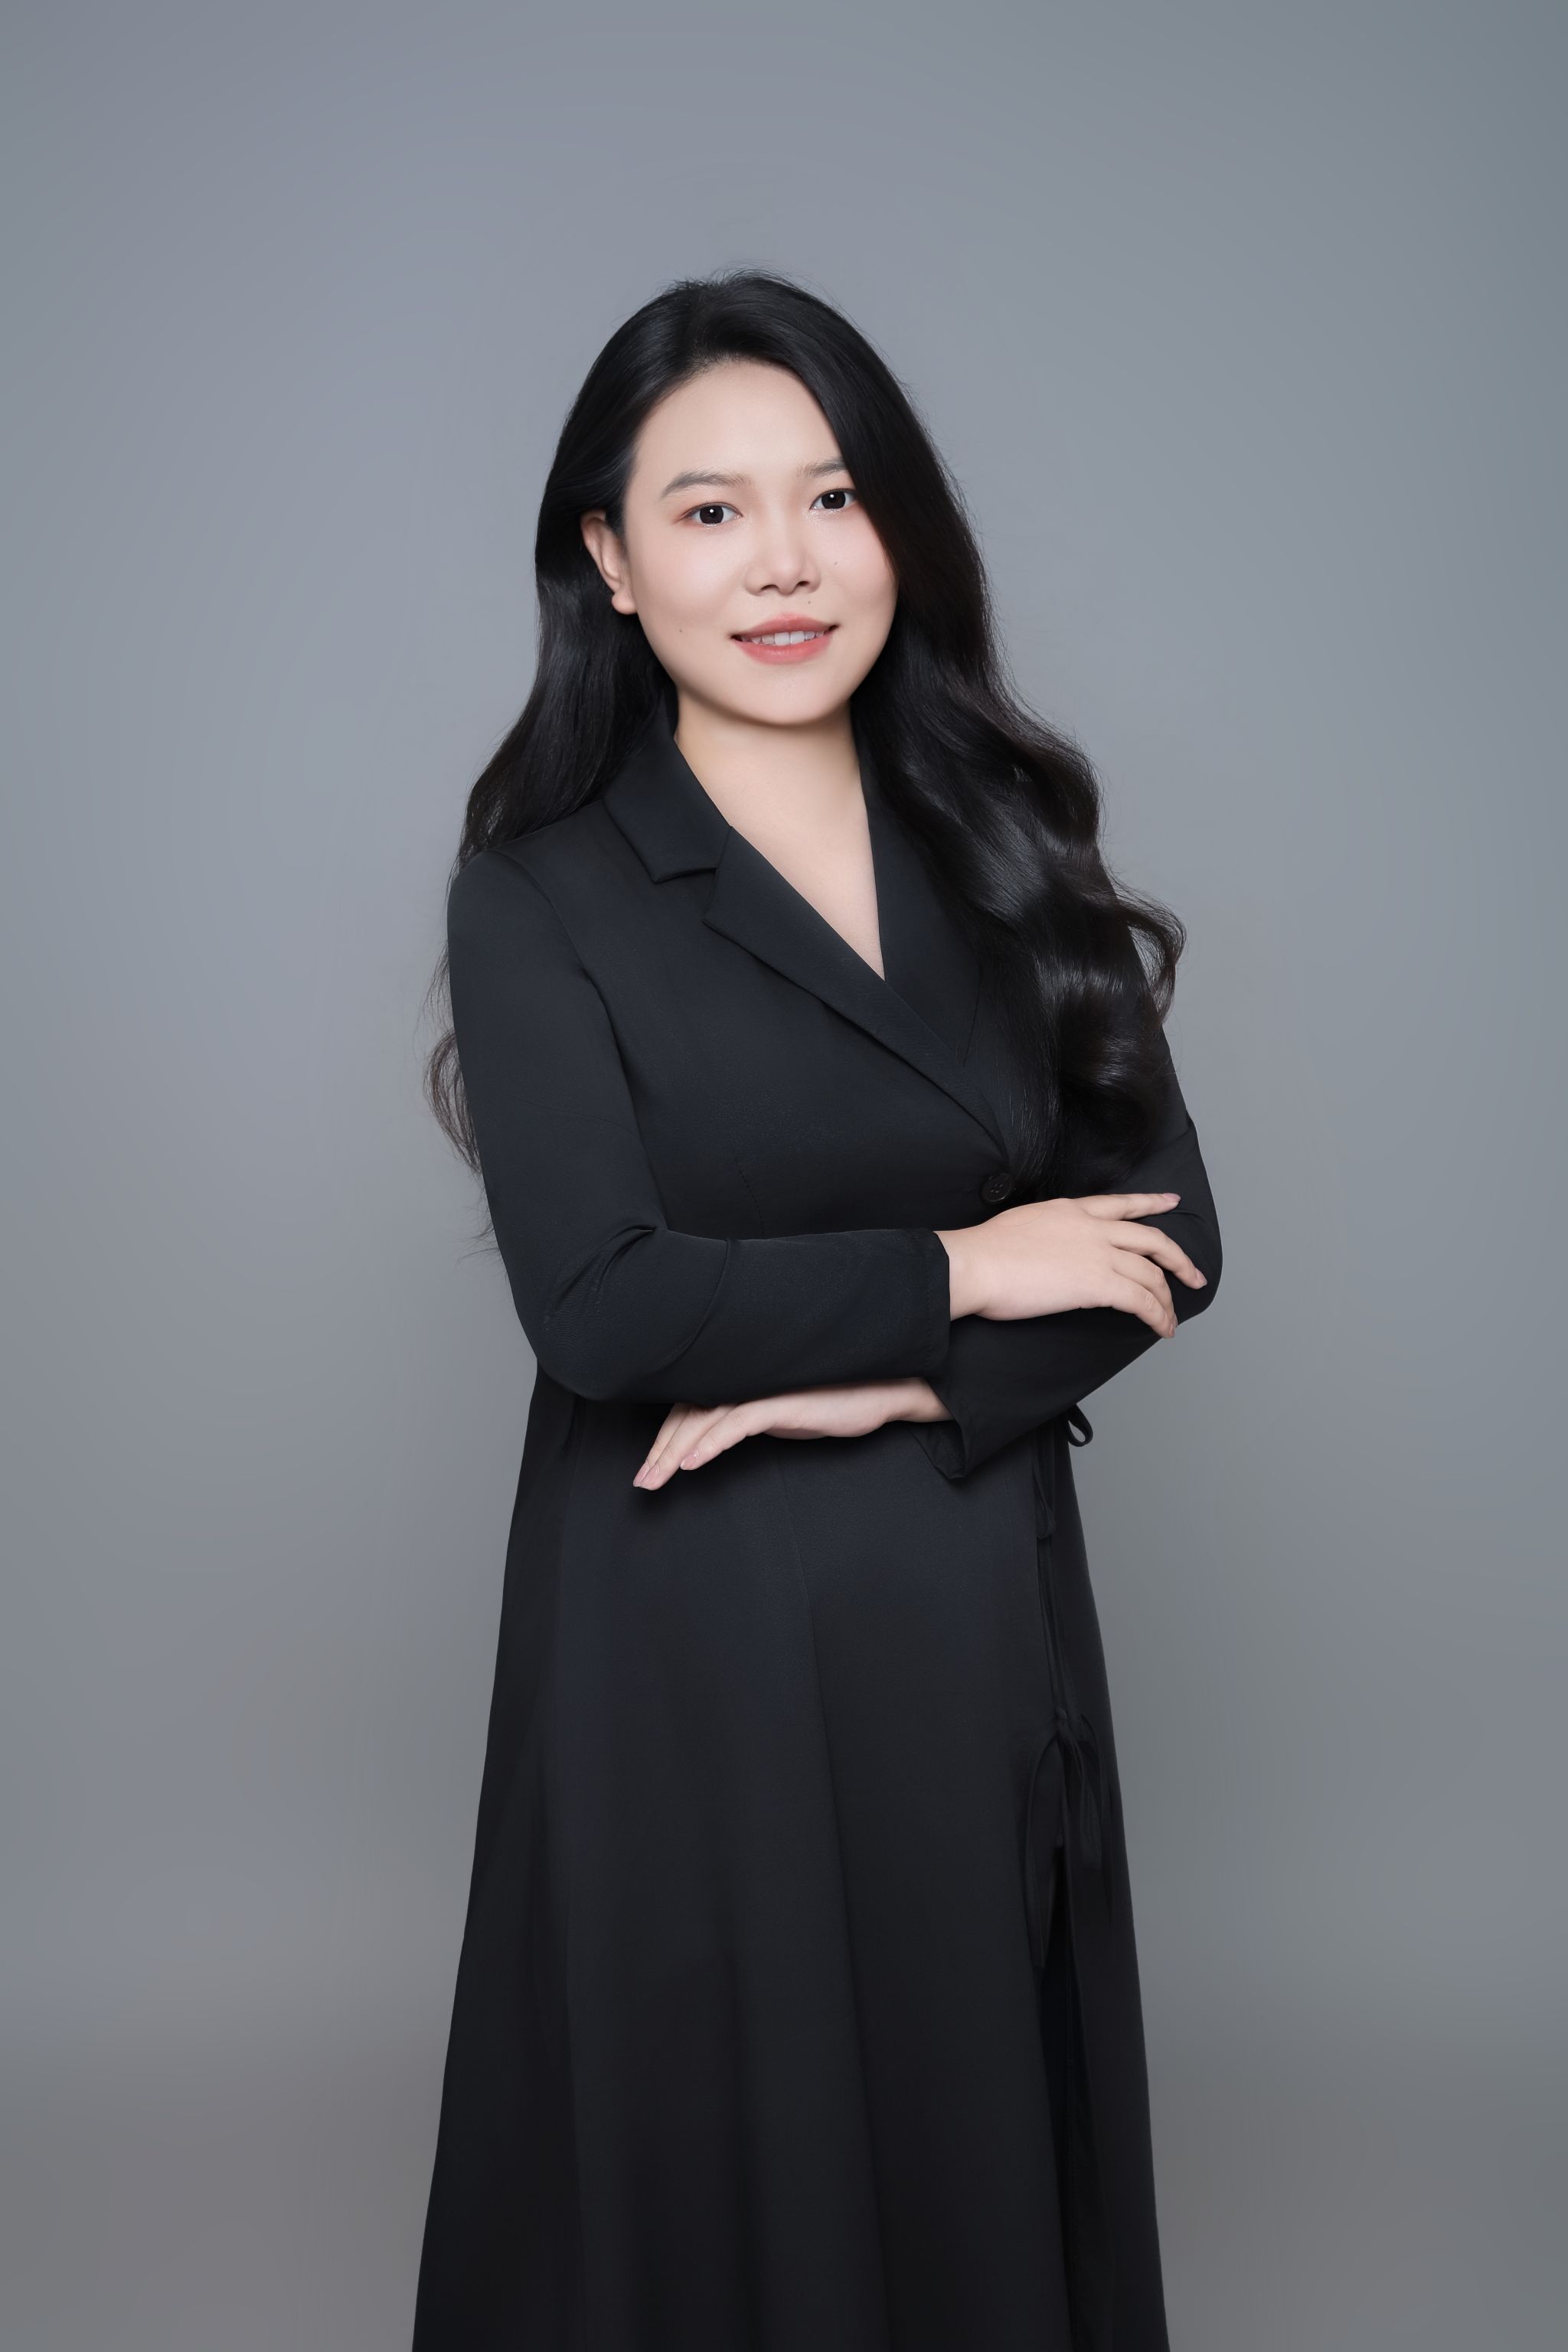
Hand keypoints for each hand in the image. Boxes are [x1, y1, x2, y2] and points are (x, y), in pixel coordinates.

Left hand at [632, 1377, 947, 1489]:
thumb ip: (749, 1419)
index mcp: (740, 1382)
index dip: (664, 1438)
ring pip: (703, 1419)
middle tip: (642, 1483)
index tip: (648, 1469)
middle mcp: (743, 1380)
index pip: (690, 1409)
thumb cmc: (833, 1402)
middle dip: (659, 1450)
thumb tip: (719, 1436)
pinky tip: (691, 1463)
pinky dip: (709, 1443)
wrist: (882, 1391)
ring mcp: (760, 1388)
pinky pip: (735, 1422)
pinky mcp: (779, 1401)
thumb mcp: (781, 1415)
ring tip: (655, 1479)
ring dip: (674, 1452)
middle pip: (688, 1414)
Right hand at [937, 1190, 1206, 1338]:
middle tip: (1193, 1275)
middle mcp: (1092, 1227)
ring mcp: (1098, 1254)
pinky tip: (1163, 1328)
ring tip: (1171, 1318)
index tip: (1171, 1202)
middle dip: (1178, 1259)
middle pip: (1151, 1239)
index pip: (1121, 1204)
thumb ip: (1047, 1232)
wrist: (975, 1264)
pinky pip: (1142, 1300)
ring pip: (1152, 1273)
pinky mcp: (1098, 1284)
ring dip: (1167, 1299)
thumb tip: (1049, 1249)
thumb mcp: (1023, 1225)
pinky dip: (1159, 1316)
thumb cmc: (984, 1253)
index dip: (1151, 1203)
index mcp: (1071, 1210)